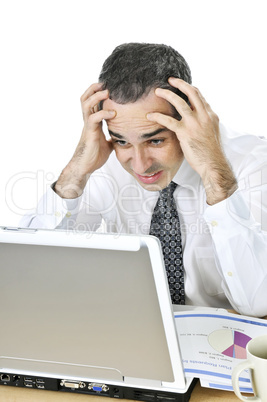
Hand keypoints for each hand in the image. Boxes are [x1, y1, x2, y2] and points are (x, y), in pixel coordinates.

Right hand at [55, 83, 115, 198]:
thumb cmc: (94, 156)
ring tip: (106, 92)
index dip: (98, 93)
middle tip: (105, 82)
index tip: (109, 86)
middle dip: (93, 88)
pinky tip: (112, 113)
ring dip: (96, 96)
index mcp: (93, 122)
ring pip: (86, 104)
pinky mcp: (89, 133)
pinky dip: (103, 113)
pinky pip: (93, 118)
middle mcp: (88, 121)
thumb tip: (124, 134)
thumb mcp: (108, 144)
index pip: (93, 103)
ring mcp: (87, 126)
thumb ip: (113, 136)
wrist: (85, 168)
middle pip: (85, 98)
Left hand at [147, 78, 236, 203]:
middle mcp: (204, 116)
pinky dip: (158, 117)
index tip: (181, 86)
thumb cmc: (210, 153)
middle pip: (192, 92)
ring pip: (179, 102)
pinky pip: (168, 121)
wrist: (213, 164)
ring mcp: (194, 123)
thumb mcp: (211, 134)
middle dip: (180, 83)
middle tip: (170, 80)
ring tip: (157, 91)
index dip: (190, 90)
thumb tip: (197, 121)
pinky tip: (150, 116)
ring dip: (167, 94)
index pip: (200, 97)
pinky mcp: (185, 132)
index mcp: (211, 116)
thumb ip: (204, 124)